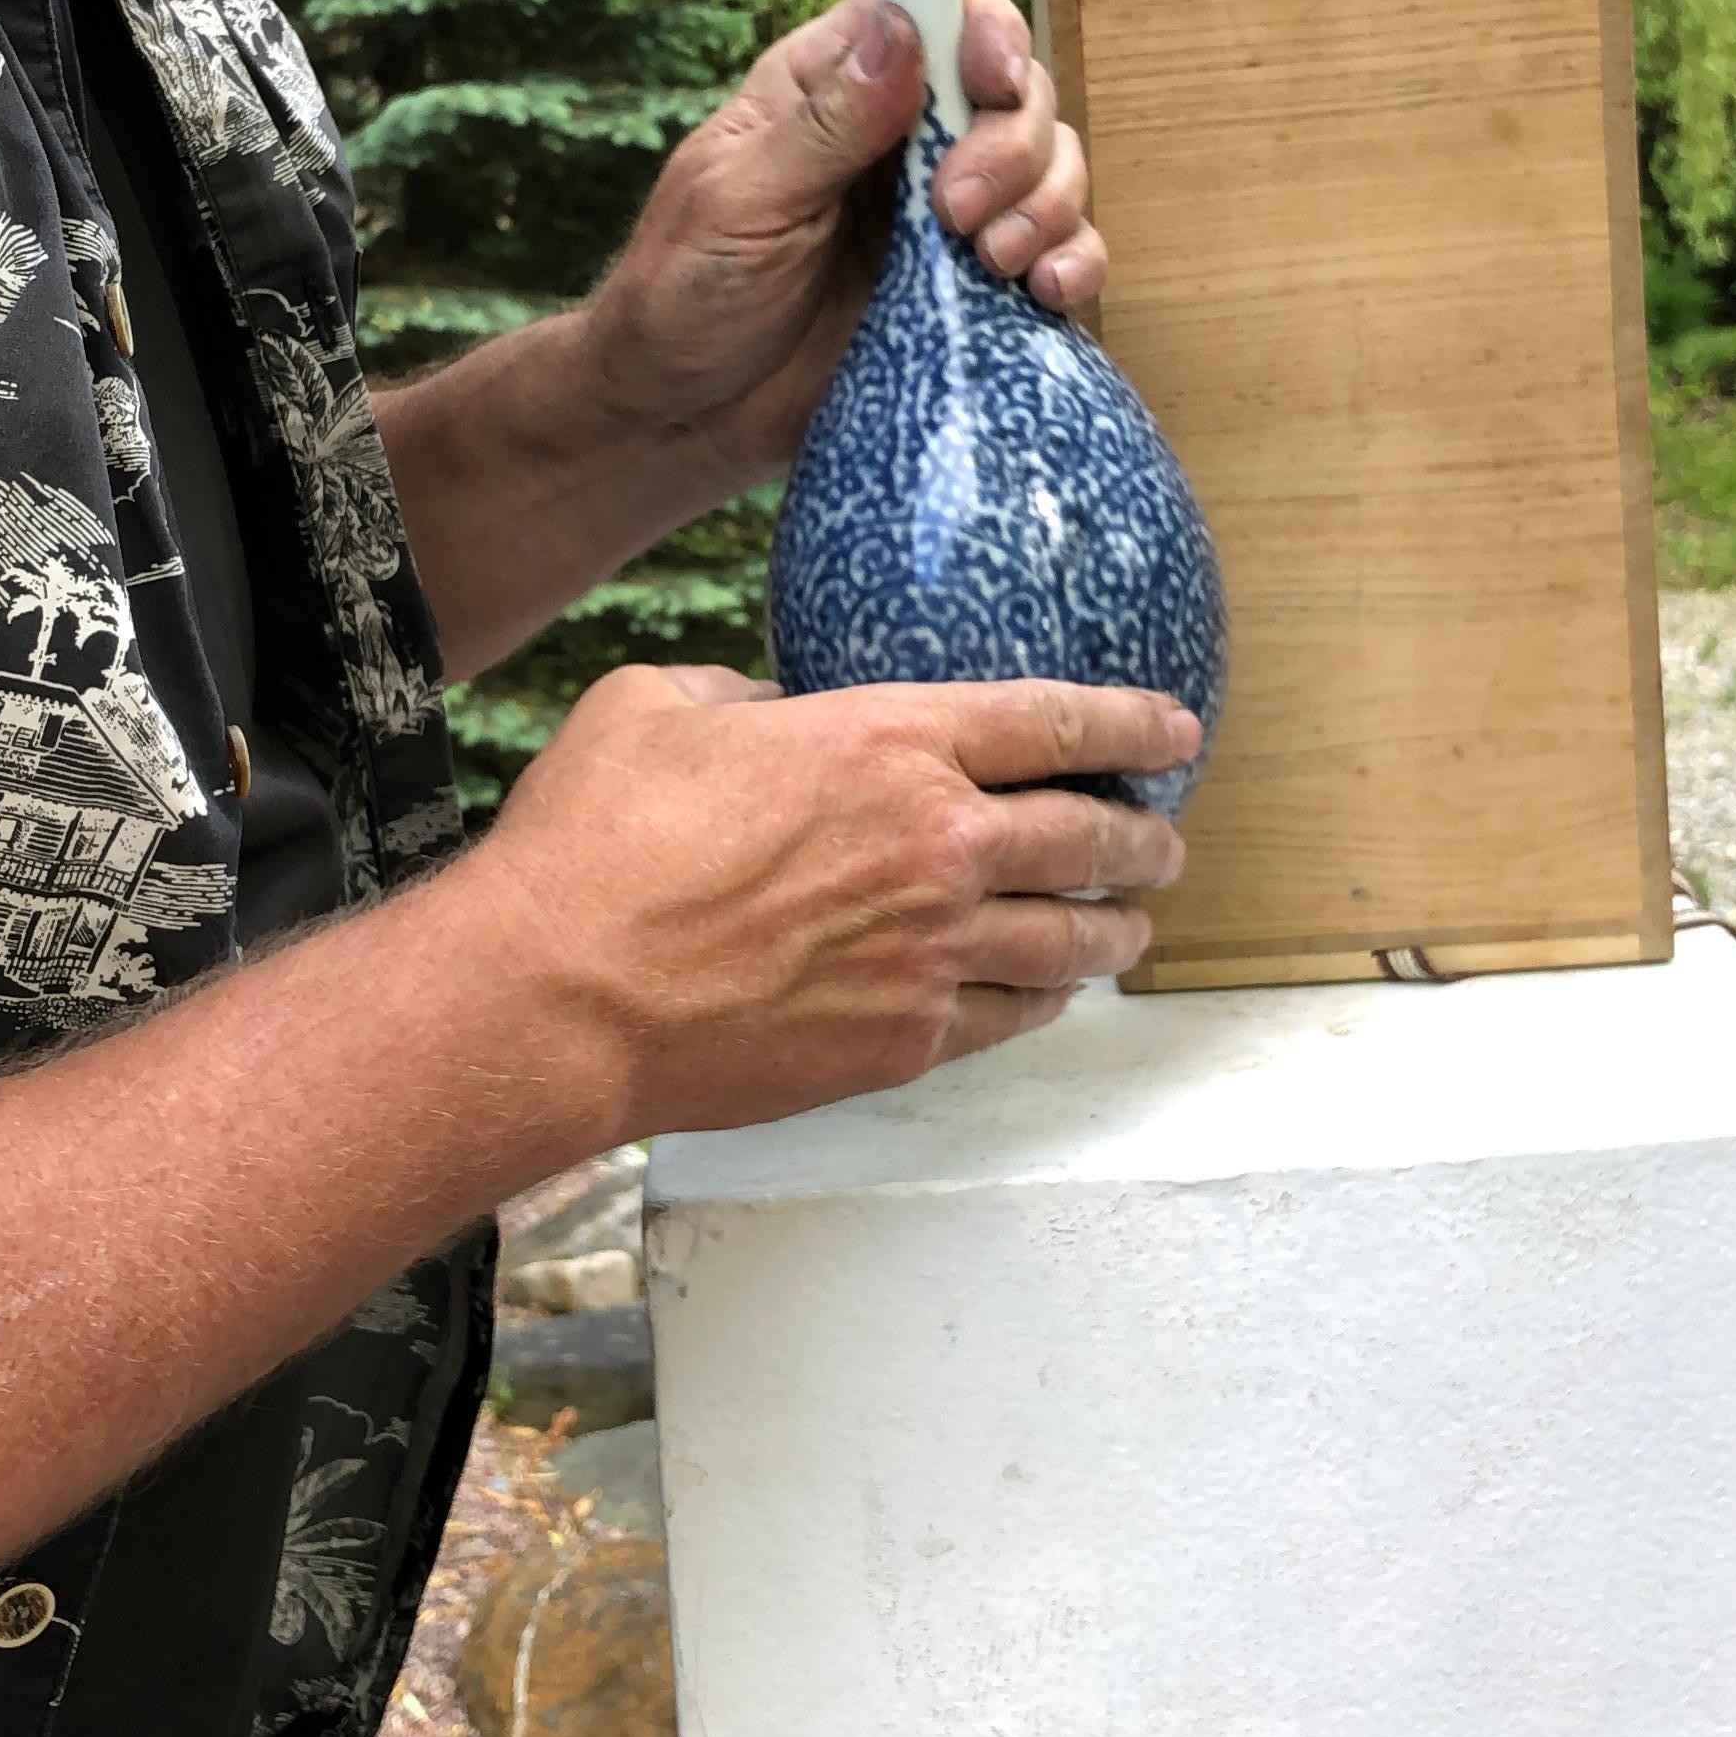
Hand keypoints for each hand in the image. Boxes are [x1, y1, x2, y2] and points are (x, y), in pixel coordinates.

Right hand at [467, 667, 1199, 1135]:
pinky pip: (1010, 1018)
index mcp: (888, 742)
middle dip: (1144, 835)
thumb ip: (740, 696)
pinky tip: (1050, 993)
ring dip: (1114, 926)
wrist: (559, 995)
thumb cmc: (592, 844)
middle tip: (1163, 838)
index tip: (1175, 728)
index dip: (1130, 720)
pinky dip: (1045, 1000)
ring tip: (1131, 923)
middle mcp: (935, 845)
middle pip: (1087, 836)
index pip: (1053, 719)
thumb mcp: (658, 709)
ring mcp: (929, 953)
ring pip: (1068, 938)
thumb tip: (767, 708)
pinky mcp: (902, 1040)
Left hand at [578, 0, 1102, 484]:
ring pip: (1049, 163)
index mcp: (833, 87)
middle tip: (955, 214)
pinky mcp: (972, 286)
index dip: (982, 26)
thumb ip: (827, 123)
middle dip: (1011, 142)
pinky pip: (1058, 250)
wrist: (685, 420)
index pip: (933, 6)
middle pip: (1012, 87)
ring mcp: (945, 213)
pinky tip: (1047, 292)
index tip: (989, 82)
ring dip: (1045, 202)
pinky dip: (1073, 260)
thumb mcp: (739, 201)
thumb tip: (903, 30)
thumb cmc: (684, 298)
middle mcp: (901, 137)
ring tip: (993, 262)